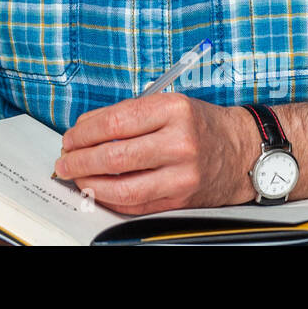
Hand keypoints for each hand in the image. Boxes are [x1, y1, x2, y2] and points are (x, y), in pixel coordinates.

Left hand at [54, 93, 257, 214]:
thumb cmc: (201, 124)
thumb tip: (84, 131)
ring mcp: (181, 175)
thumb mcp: (169, 104)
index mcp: (173, 110)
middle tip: (64, 160)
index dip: (84, 132)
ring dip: (90, 183)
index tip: (70, 137)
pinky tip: (98, 190)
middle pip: (114, 156)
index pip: (115, 122)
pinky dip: (110, 198)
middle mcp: (179, 143)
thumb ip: (128, 115)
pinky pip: (136, 204)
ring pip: (122, 187)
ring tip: (75, 176)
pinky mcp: (181, 199)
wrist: (243, 151)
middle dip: (79, 160)